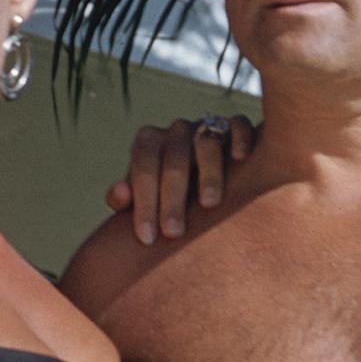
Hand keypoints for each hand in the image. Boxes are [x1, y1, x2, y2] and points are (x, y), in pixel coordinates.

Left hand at [105, 114, 256, 243]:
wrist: (199, 174)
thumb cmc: (164, 193)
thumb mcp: (142, 198)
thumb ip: (124, 199)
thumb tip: (120, 194)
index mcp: (148, 141)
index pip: (142, 166)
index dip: (143, 201)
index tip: (147, 237)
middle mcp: (176, 130)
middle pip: (173, 157)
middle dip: (172, 197)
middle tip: (174, 233)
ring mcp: (206, 126)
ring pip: (207, 141)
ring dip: (208, 172)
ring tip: (209, 204)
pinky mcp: (235, 127)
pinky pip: (239, 124)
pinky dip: (240, 137)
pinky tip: (240, 158)